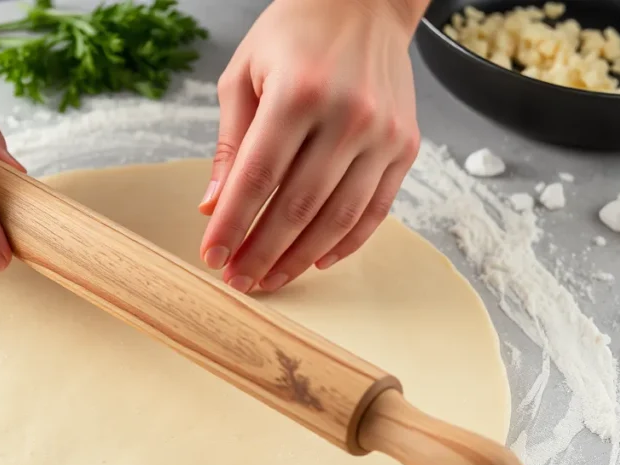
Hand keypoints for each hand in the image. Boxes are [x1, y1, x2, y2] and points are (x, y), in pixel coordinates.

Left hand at [199, 0, 423, 292]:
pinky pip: (376, 210)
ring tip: (270, 279)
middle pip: (297, 206)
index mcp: (299, 92)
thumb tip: (214, 208)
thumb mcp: (245, 75)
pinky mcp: (406, 146)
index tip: (213, 257)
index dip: (233, 225)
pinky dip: (346, 243)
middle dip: (262, 252)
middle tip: (239, 281)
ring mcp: (383, 134)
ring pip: (338, 217)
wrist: (364, 1)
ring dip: (299, 257)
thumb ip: (230, 144)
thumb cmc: (294, 34)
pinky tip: (316, 259)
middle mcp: (348, 115)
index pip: (258, 177)